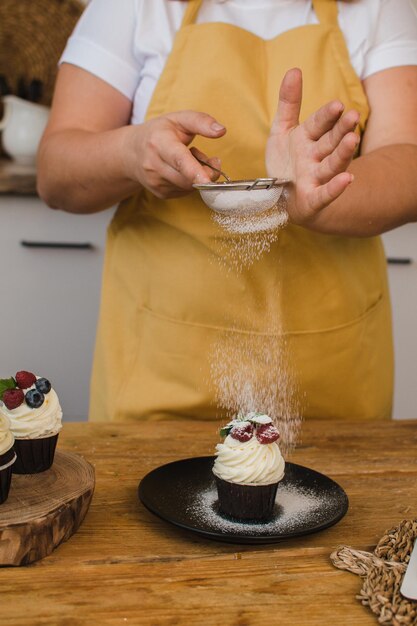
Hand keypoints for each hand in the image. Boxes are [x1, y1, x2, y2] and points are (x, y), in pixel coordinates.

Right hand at [124, 110, 225, 198]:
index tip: (207, 180)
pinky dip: (190, 182)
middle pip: (189, 177)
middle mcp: (153, 164)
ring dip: (197, 176)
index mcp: (159, 142)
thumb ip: (201, 121)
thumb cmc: (159, 133)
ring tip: (187, 160)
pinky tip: (181, 170)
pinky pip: (186, 192)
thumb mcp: (178, 119)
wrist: (132, 152)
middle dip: (205, 170)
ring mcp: (155, 182)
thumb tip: (221, 131)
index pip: (179, 159)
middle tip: (199, 154)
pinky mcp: (160, 193)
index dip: (195, 171)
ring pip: (189, 186)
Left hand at [266, 68, 359, 226]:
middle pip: (330, 141)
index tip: (337, 105)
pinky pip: (325, 193)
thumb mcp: (282, 131)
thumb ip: (289, 103)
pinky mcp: (313, 198)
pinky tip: (347, 180)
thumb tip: (294, 70)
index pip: (319, 123)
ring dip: (342, 153)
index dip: (327, 115)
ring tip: (352, 140)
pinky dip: (335, 188)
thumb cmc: (285, 163)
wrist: (282, 199)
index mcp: (308, 138)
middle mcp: (315, 157)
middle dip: (341, 129)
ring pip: (331, 164)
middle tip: (352, 116)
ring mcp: (316, 178)